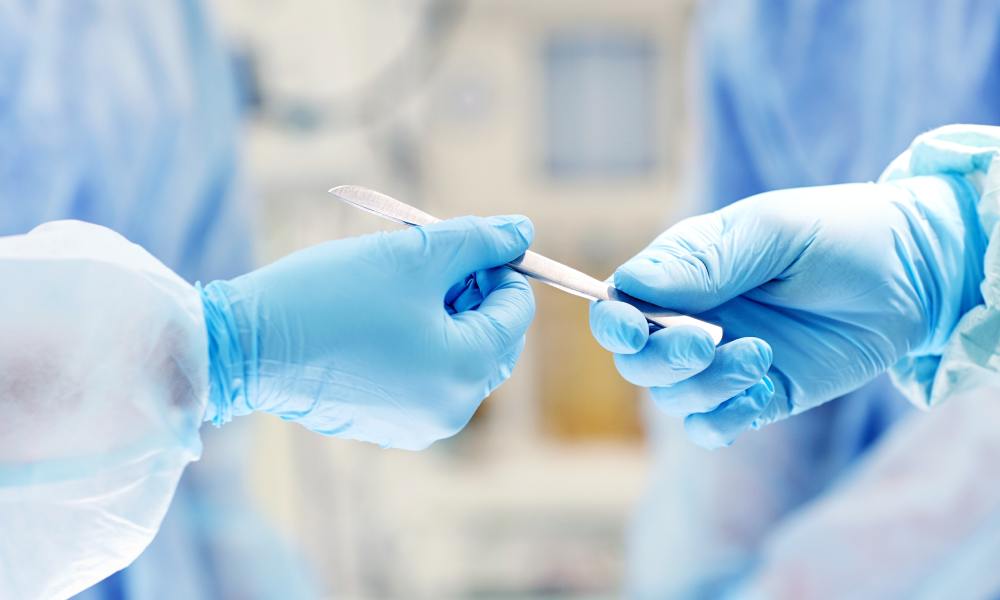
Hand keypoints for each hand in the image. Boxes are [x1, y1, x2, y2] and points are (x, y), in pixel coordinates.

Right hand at [201, 215, 535, 449]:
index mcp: (468, 369)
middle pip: (492, 337)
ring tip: (399, 286)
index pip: (515, 310)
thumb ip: (477, 240)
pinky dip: (417, 344)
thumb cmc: (332, 297)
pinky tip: (377, 319)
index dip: (495, 267)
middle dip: (472, 293)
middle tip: (430, 261)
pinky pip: (424, 377)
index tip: (456, 244)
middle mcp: (453, 409)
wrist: (246, 347)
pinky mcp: (385, 424)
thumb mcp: (415, 255)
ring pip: (457, 356)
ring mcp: (418, 424)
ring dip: (443, 314)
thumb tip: (522, 231)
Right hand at [590, 177, 983, 447]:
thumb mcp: (774, 231)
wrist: (917, 274)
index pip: (621, 305)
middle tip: (711, 340)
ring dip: (704, 386)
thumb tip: (632, 286)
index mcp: (684, 271)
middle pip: (638, 361)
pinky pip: (713, 426)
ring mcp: (723, 360)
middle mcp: (693, 318)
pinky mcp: (758, 395)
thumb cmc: (841, 232)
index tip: (635, 329)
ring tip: (760, 357)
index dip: (614, 322)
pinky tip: (762, 391)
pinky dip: (724, 419)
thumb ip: (705, 260)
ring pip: (673, 397)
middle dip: (664, 359)